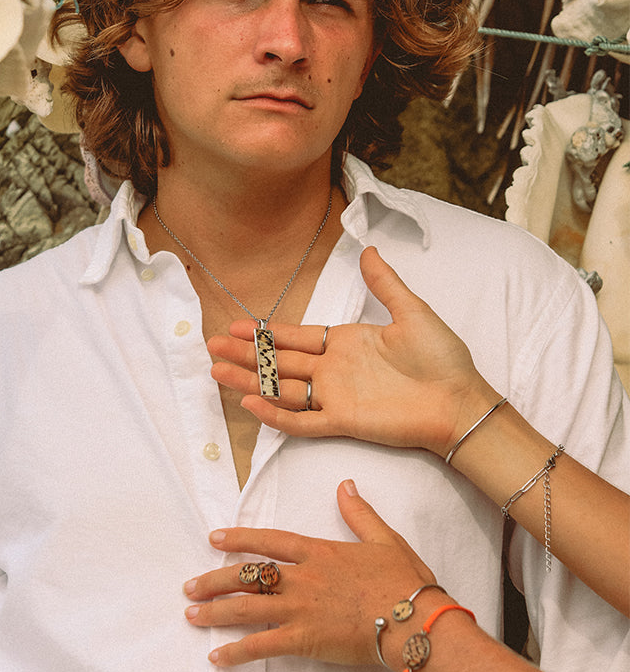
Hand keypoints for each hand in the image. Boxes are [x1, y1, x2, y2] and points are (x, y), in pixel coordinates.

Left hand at [183, 479, 435, 667]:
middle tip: (189, 587)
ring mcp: (300, 608)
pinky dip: (236, 651)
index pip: (269, 541)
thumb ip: (359, 513)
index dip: (239, 538)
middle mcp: (302, 577)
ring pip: (246, 607)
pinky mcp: (304, 639)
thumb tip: (345, 485)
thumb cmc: (405, 581)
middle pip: (248, 574)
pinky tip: (216, 657)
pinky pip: (261, 645)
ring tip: (191, 616)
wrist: (416, 620)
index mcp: (319, 552)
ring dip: (215, 612)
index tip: (213, 539)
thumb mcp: (384, 538)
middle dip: (214, 580)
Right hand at [208, 246, 498, 457]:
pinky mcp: (343, 422)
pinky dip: (276, 413)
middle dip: (246, 354)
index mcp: (346, 343)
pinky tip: (251, 402)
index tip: (237, 324)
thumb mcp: (412, 311)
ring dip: (249, 380)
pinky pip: (302, 420)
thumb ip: (385, 283)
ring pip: (282, 389)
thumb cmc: (442, 358)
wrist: (460, 400)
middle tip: (211, 346)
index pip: (296, 336)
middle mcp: (335, 370)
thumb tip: (369, 249)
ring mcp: (336, 397)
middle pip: (280, 362)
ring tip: (217, 371)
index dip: (266, 331)